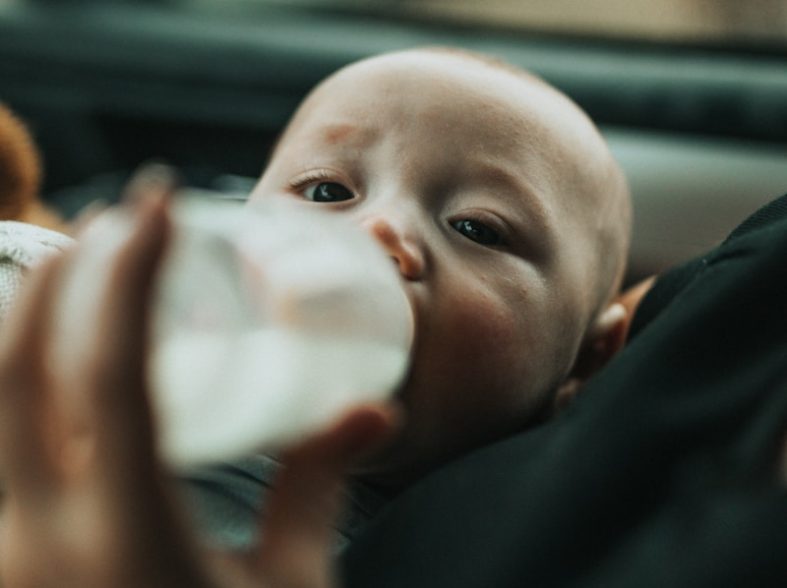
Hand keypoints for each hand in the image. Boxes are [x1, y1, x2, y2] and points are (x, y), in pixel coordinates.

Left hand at [0, 175, 395, 587]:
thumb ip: (318, 486)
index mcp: (125, 541)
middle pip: (14, 367)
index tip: (159, 201)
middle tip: (116, 225)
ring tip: (69, 273)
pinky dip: (6, 386)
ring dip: (15, 322)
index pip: (108, 370)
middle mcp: (32, 546)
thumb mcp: (290, 584)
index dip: (130, 270)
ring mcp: (0, 558)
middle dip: (60, 273)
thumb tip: (375, 410)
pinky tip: (37, 363)